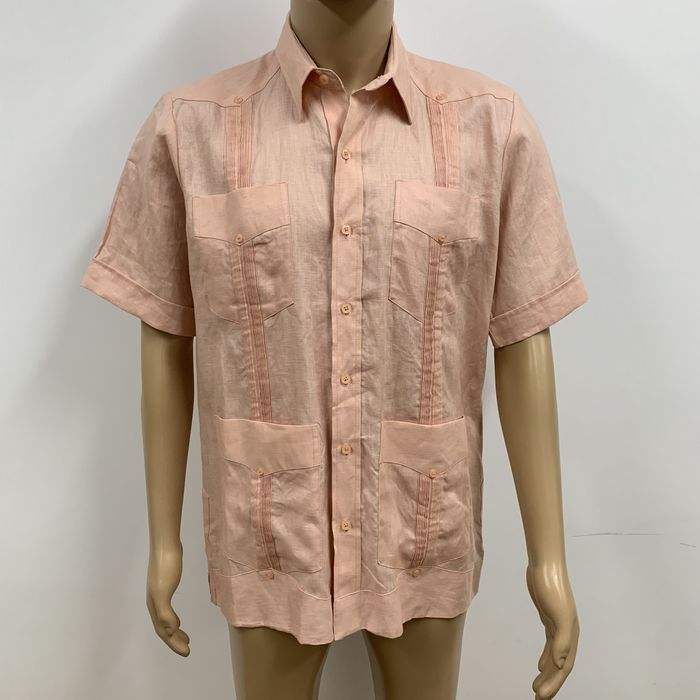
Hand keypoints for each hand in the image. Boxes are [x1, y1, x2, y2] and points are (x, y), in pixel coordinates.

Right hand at [146, 543, 190, 655]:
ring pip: (165, 619)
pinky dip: (173, 618)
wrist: (166, 545)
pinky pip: (168, 609)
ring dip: (174, 631)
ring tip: (186, 638)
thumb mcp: (165, 590)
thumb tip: (171, 630)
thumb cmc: (166, 566)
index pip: (162, 631)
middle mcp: (154, 602)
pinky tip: (178, 618)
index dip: (173, 643)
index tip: (187, 651)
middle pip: (163, 628)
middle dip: (174, 640)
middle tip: (188, 649)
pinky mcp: (166, 585)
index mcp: (154, 605)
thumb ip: (166, 612)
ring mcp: (159, 593)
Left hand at [526, 561, 578, 697]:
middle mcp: (567, 633)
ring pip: (554, 656)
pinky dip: (546, 657)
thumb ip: (562, 639)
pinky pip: (550, 644)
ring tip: (536, 688)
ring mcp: (558, 626)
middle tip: (538, 699)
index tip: (540, 696)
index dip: (554, 683)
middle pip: (560, 665)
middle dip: (551, 683)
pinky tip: (539, 665)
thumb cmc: (552, 587)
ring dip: (547, 673)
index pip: (564, 666)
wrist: (545, 565)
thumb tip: (560, 664)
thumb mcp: (558, 613)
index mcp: (572, 635)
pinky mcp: (549, 619)